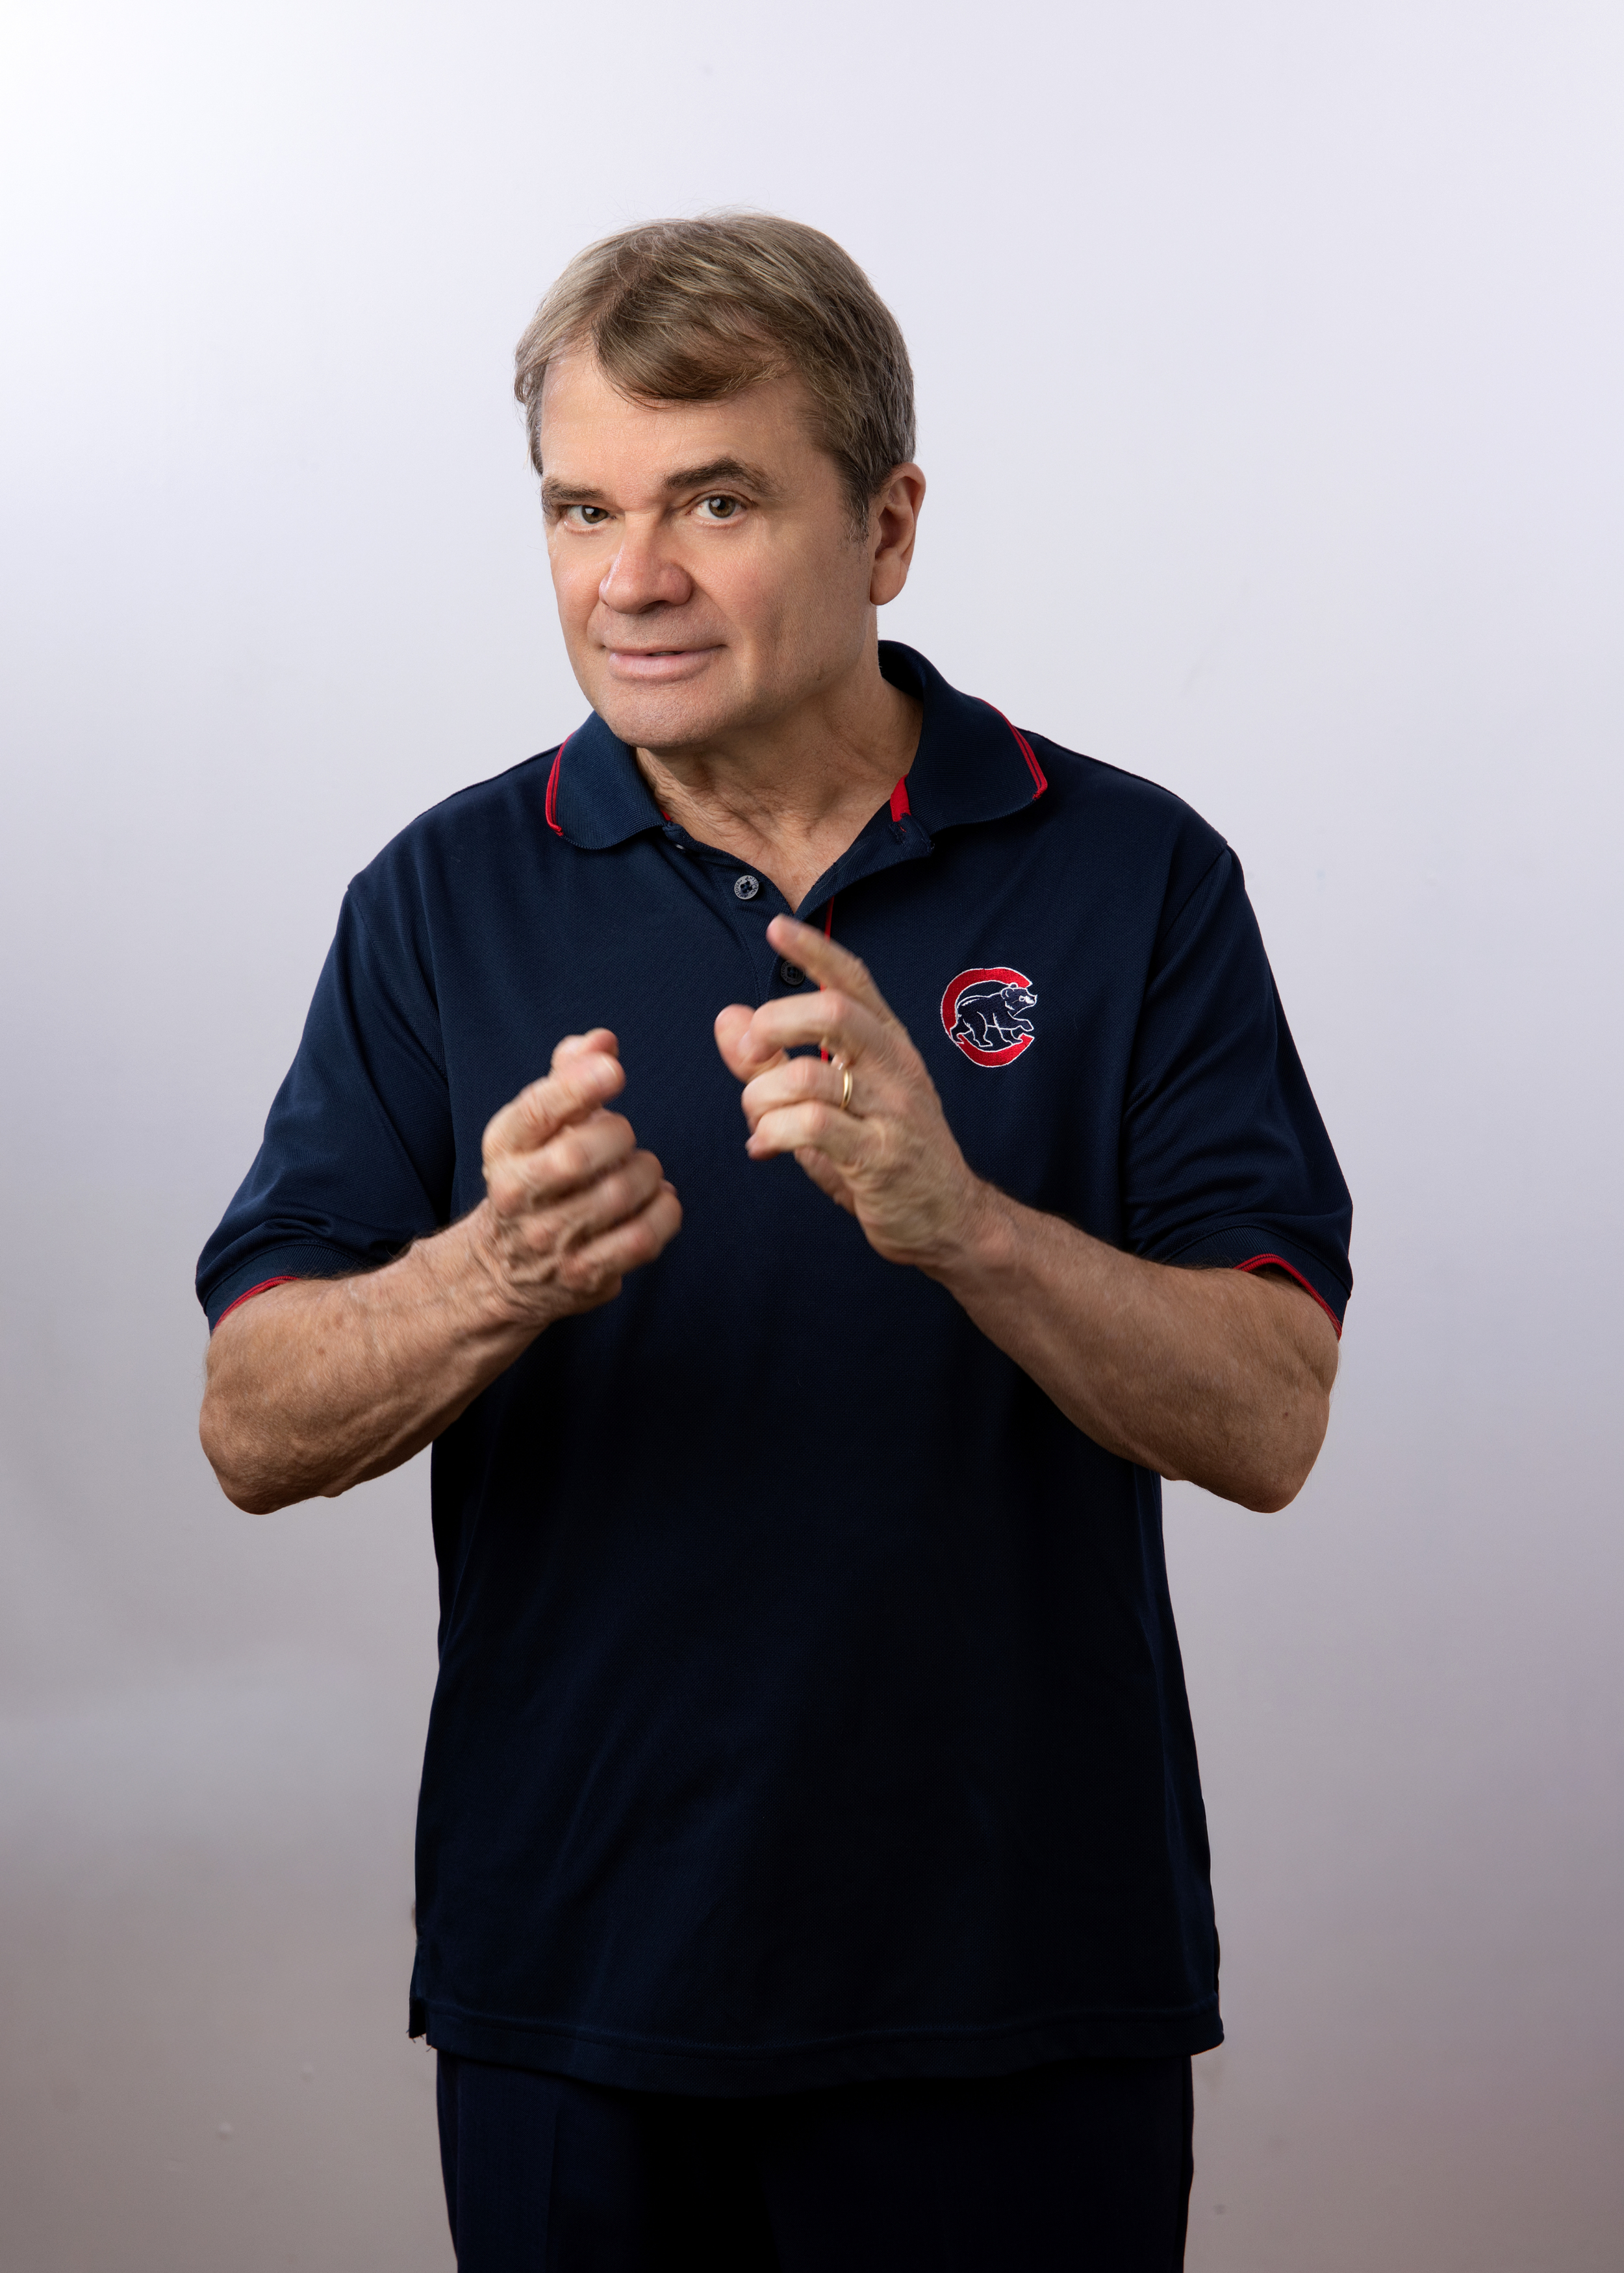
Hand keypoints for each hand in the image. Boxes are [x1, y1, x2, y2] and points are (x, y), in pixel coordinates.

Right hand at [474, 1030, 681, 1324]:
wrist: (505, 1266)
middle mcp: (516, 1195)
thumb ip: (569, 1075)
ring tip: (642, 1169)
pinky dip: (664, 1212)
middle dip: (618, 1135)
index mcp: (504, 1146)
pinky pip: (642, 1238)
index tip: (614, 1071)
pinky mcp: (583, 1274)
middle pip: (578, 1156)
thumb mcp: (537, 1124)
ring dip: (646, 1173)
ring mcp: (548, 1241)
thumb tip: (602, 1041)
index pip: (535, 1112)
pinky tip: (658, 1201)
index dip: (577, 1086)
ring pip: (617, 1195)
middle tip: (624, 1135)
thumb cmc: (536, 1174)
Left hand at [714, 917, 987, 1272]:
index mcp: (887, 1043)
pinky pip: (812, 1127)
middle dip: (772, 1023)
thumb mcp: (829, 1101)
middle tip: (749, 1055)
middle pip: (831, 1012)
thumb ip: (774, 1062)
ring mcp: (891, 1111)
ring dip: (761, 1097)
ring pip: (808, 1075)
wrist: (951, 1220)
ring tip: (758, 1121)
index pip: (853, 980)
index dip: (815, 949)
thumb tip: (726, 1018)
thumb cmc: (886, 1155)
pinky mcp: (880, 1157)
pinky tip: (765, 1148)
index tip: (777, 927)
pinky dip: (772, 1134)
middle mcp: (894, 1067)